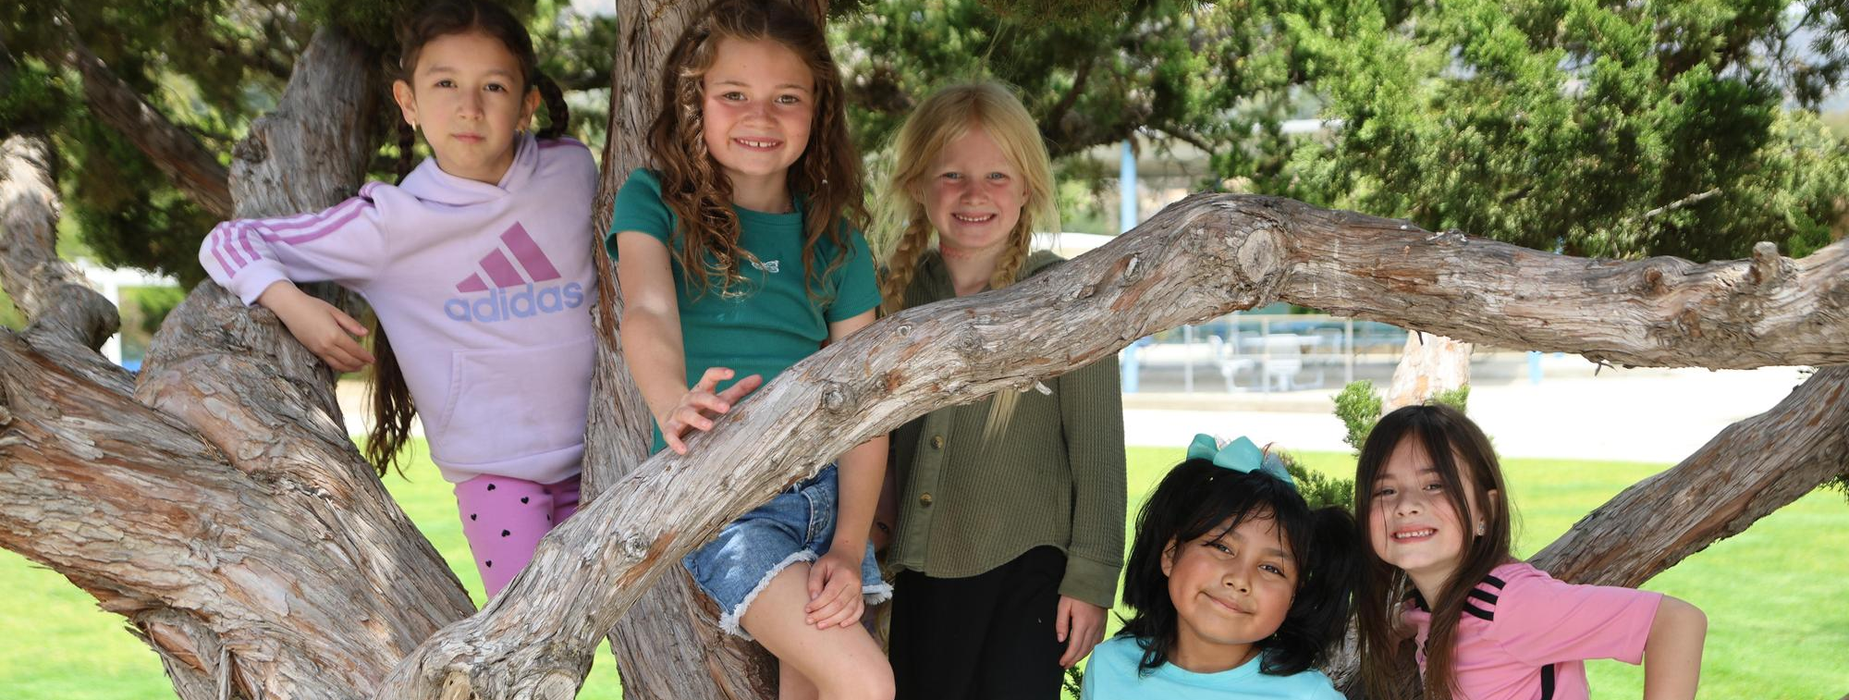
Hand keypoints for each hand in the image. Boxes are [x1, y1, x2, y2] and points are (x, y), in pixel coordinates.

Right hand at [258, 283, 373, 371]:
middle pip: (347, 360)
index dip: (365, 356)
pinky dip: (338, 366)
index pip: (354, 350)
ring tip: (359, 368)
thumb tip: (365, 333)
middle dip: (359, 363)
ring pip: (337, 364)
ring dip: (350, 368)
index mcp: (334, 334)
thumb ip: (351, 324)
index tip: (372, 359)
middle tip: (368, 364)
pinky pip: (328, 362)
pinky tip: (344, 365)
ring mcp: (318, 349)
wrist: (289, 308)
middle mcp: (326, 345)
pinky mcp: (312, 350)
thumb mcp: (335, 311)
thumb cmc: (313, 306)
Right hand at [660, 367, 762, 454]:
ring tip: (709, 426)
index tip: (732, 374)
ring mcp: (678, 413)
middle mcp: (689, 400)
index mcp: (702, 390)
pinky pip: (670, 434)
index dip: (719, 374)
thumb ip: (739, 389)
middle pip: (699, 396)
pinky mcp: (670, 428)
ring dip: (696, 419)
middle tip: (725, 407)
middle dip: (711, 401)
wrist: (671, 414)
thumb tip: (759, 378)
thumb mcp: (720, 397)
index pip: (709, 377)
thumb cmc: (703, 407)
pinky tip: (683, 450)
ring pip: (686, 414)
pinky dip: (675, 442)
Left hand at [803, 548, 864, 629]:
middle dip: (823, 615)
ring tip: (820, 626)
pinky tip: (840, 625)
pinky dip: (851, 620)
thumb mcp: (819, 565)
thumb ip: (814, 581)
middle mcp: (855, 584)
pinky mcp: (861, 597)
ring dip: (834, 620)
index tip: (807, 609)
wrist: (848, 556)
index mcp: (844, 574)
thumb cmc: (831, 562)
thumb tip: (814, 599)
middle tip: (809, 620)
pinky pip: (859, 611)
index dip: (818, 604)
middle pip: (839, 604)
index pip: (831, 593)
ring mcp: (860, 591)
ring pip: (849, 610)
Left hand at [1056, 596, 1106, 667]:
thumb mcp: (1063, 605)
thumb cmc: (1075, 591)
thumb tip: (1061, 640)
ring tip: (1074, 660)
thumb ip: (1061, 623)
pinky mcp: (1103, 623)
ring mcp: (1100, 625)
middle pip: (1084, 649)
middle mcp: (1093, 626)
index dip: (1068, 657)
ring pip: (1092, 646)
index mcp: (1082, 622)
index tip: (1062, 663)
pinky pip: (1099, 640)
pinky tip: (1086, 650)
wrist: (1092, 580)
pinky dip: (1092, 648)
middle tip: (1066, 665)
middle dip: (1074, 659)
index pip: (1075, 646)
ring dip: (1083, 655)